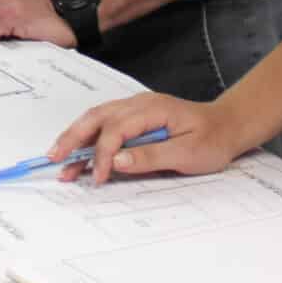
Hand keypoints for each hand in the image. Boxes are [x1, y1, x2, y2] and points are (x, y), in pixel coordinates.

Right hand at [47, 93, 239, 186]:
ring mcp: (135, 108)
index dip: (102, 154)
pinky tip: (77, 152)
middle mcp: (139, 104)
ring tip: (58, 157)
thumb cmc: (212, 140)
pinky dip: (87, 137)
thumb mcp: (188, 153)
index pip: (116, 129)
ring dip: (75, 136)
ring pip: (96, 118)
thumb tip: (116, 161)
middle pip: (97, 116)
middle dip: (72, 137)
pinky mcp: (135, 118)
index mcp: (152, 109)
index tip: (97, 178)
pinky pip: (105, 124)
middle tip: (54, 158)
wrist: (227, 126)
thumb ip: (151, 156)